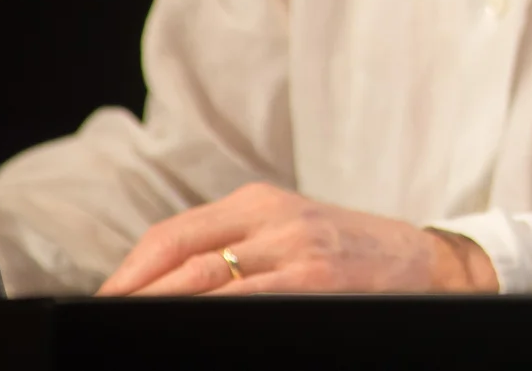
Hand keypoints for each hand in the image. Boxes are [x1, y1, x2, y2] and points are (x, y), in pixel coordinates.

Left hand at [95, 183, 497, 295]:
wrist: (428, 263)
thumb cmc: (353, 254)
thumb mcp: (295, 231)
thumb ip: (239, 246)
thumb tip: (165, 284)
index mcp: (261, 201)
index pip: (174, 232)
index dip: (130, 270)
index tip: (103, 301)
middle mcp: (275, 217)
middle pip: (179, 254)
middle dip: (132, 293)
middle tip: (103, 322)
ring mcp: (296, 248)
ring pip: (203, 277)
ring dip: (157, 307)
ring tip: (130, 330)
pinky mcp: (315, 279)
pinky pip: (246, 299)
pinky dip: (207, 315)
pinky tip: (184, 331)